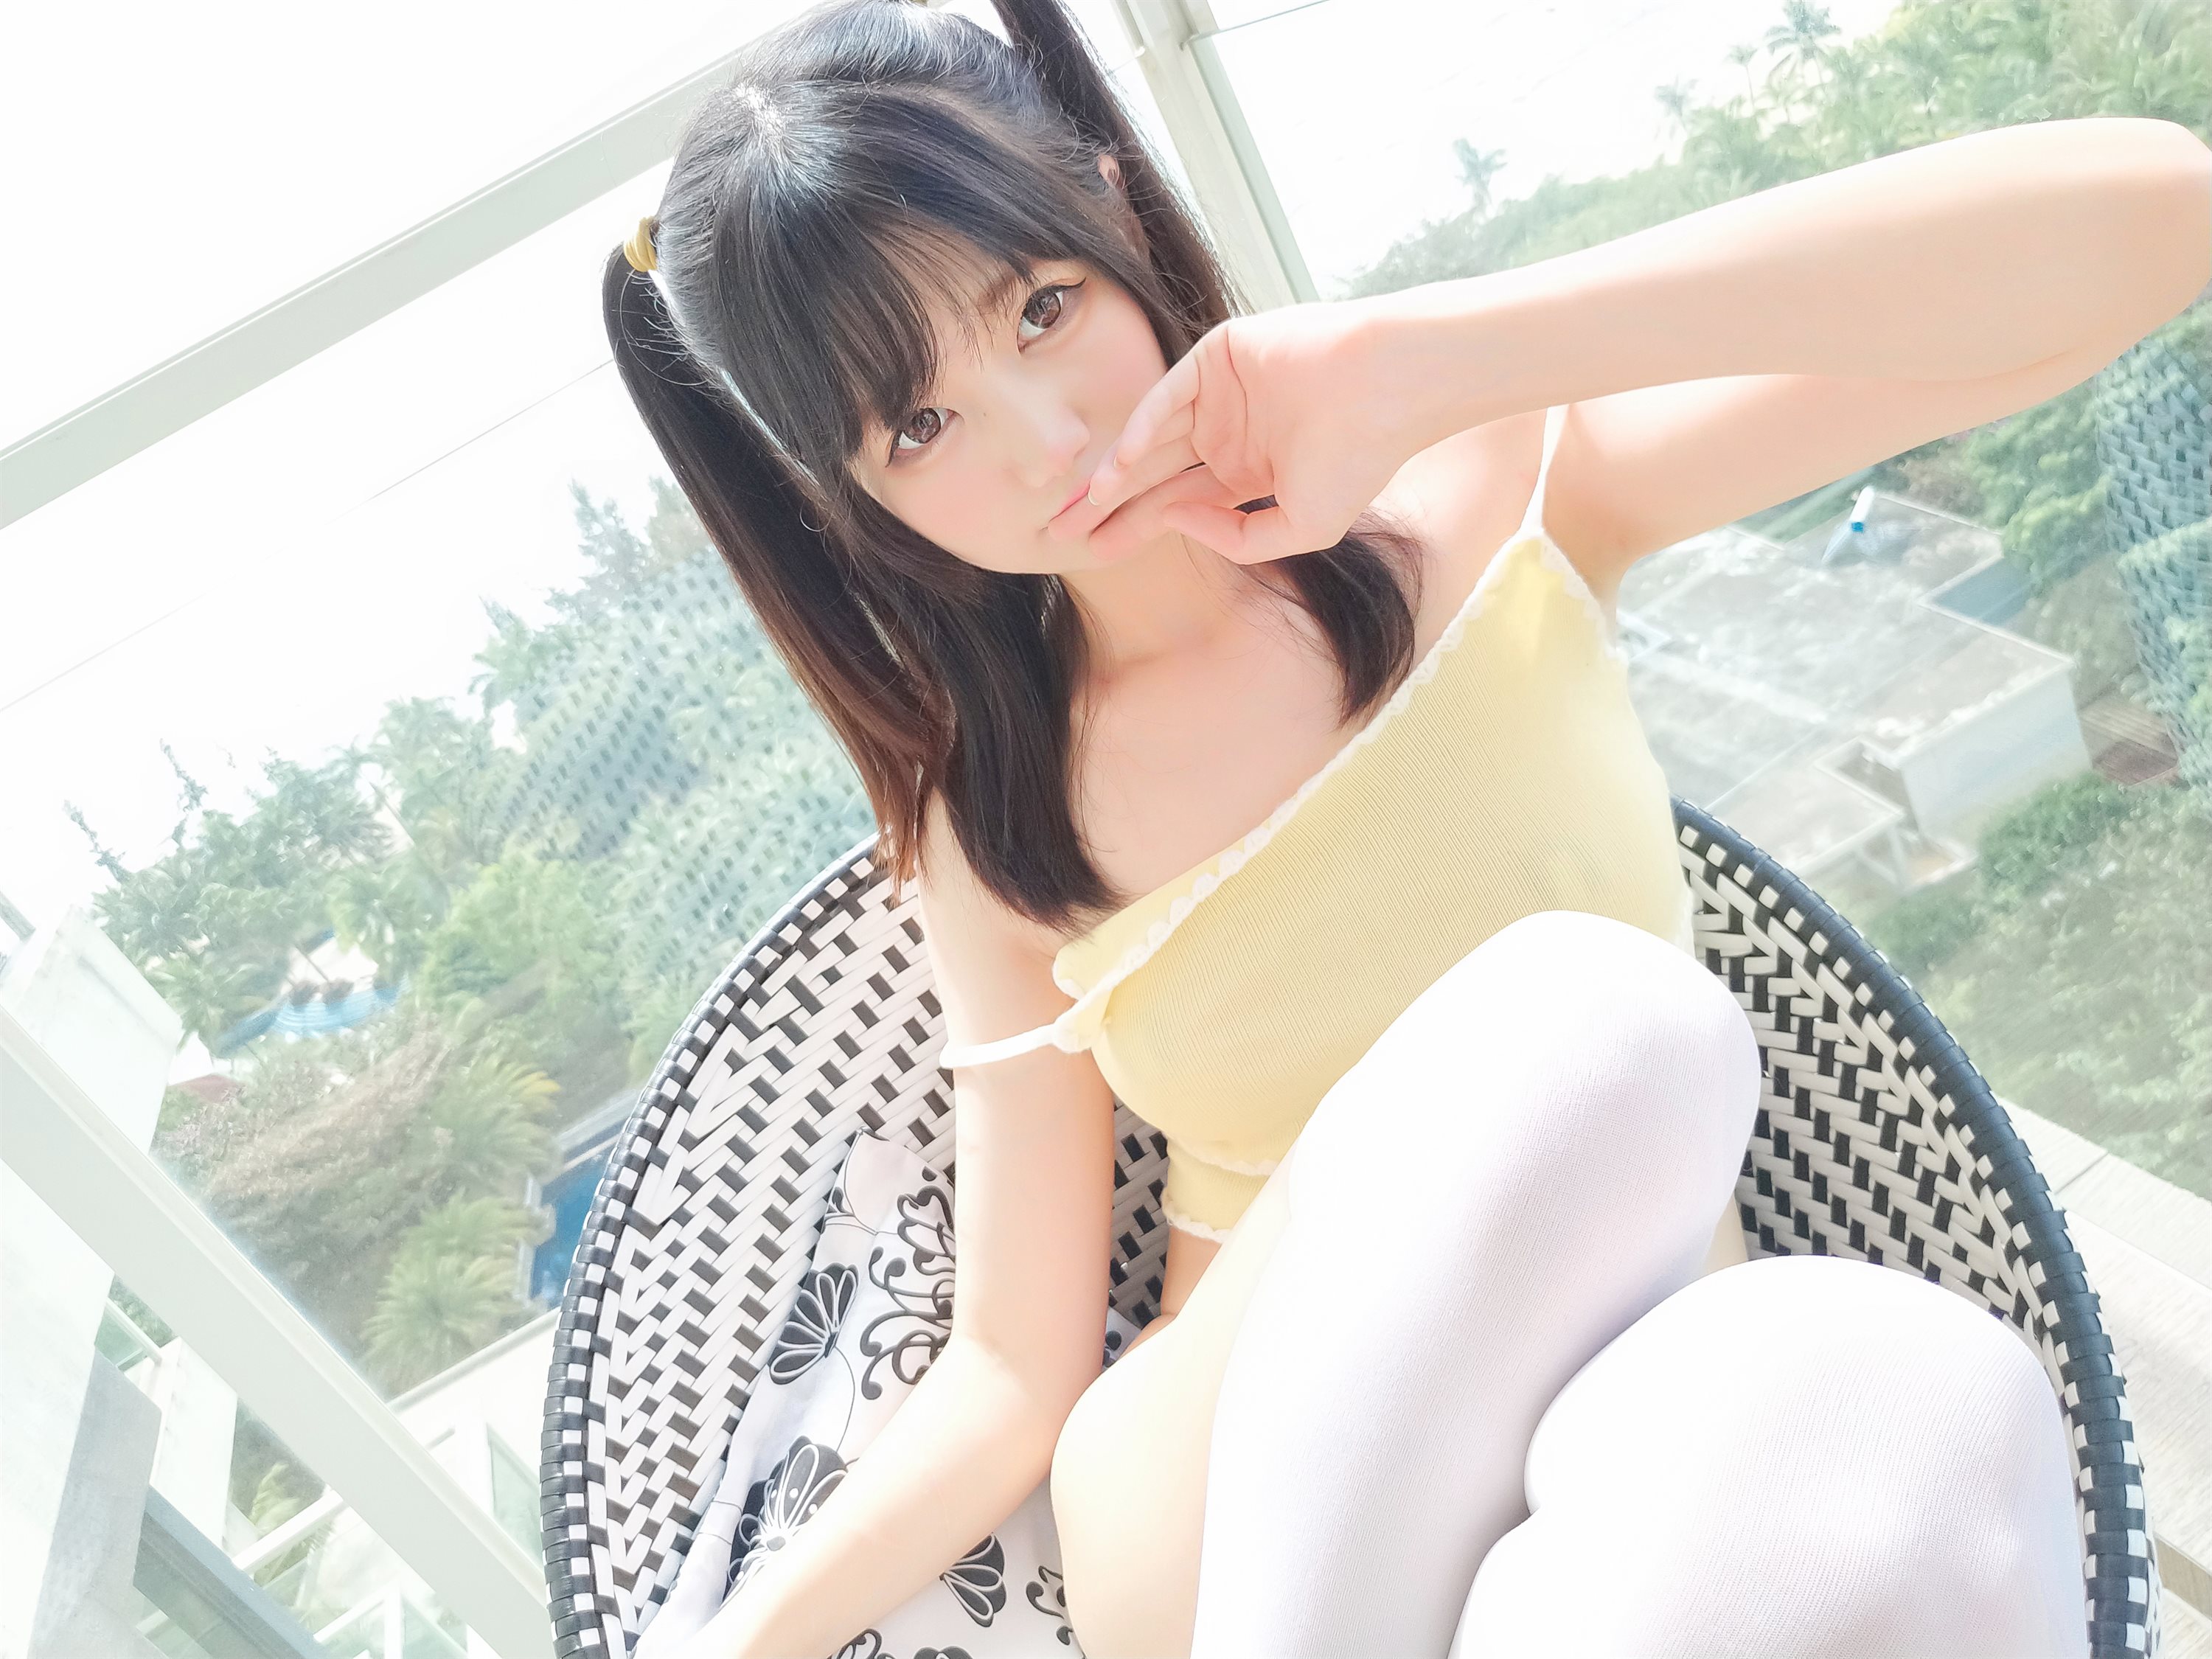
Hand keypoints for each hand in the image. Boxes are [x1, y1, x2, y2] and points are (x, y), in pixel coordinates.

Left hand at [1051, 298, 1419, 564]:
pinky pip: (1168, 397)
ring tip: (1077, 507)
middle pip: (1152, 475)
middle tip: (1058, 534)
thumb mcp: (1302, 528)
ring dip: (1115, 472)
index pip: (1176, 503)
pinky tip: (1119, 464)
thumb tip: (1177, 521)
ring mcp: (1220, 395)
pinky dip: (1143, 428)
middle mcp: (1227, 433)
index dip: (1134, 528)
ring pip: (1153, 439)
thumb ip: (1238, 538)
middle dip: (1108, 506)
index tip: (1092, 555)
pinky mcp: (1217, 358)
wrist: (1387, 389)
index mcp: (1247, 471)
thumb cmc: (1358, 459)